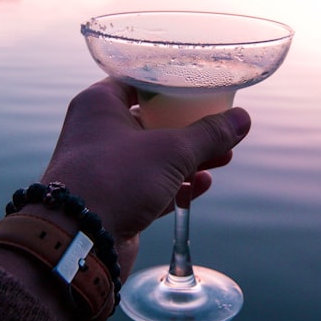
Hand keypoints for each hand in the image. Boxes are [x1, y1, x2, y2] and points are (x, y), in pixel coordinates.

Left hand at [40, 78, 250, 277]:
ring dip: (188, 158)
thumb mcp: (171, 151)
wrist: (78, 240)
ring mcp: (104, 167)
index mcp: (99, 104)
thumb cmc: (116, 179)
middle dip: (189, 127)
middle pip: (151, 120)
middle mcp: (97, 131)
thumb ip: (209, 134)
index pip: (139, 80)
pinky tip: (202, 185)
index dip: (172, 83)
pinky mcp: (113, 199)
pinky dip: (176, 186)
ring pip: (153, 156)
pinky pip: (150, 186)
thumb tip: (242, 119)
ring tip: (224, 158)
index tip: (201, 86)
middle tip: (221, 128)